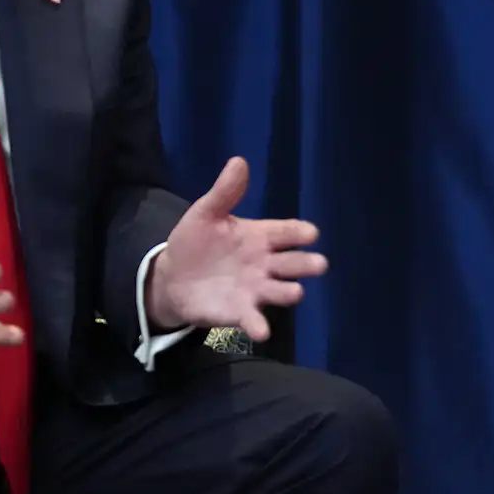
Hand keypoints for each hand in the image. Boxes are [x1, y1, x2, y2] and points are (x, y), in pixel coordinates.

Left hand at [143, 157, 325, 343]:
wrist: (173, 277)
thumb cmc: (196, 242)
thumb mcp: (206, 214)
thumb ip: (224, 192)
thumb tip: (239, 161)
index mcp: (260, 236)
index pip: (285, 232)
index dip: (298, 232)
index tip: (311, 233)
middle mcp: (265, 264)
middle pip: (292, 263)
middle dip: (305, 264)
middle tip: (319, 264)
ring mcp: (255, 289)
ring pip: (279, 291)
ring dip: (288, 292)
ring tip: (295, 293)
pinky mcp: (240, 312)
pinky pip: (253, 318)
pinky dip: (258, 325)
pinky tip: (261, 332)